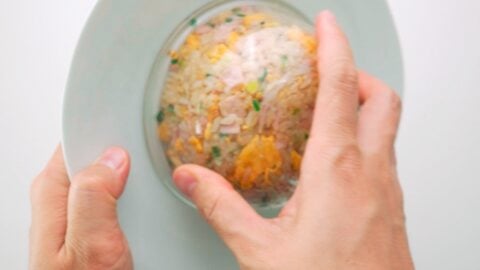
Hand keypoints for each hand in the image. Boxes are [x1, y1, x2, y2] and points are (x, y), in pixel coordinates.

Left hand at [30, 147, 132, 269]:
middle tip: (135, 191)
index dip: (106, 142)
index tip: (128, 154)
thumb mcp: (90, 245)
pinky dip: (127, 203)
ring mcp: (76, 212)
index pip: (78, 143)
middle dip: (120, 165)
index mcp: (52, 193)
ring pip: (107, 178)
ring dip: (127, 189)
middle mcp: (60, 199)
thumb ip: (95, 197)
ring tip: (135, 213)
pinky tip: (133, 220)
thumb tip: (112, 159)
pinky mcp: (90, 225)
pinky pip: (113, 198)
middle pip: (94, 159)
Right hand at [173, 11, 413, 269]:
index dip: (336, 48)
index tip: (328, 26)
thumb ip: (221, 207)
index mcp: (337, 170)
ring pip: (386, 128)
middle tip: (330, 72)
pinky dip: (364, 142)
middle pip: (381, 98)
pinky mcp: (392, 208)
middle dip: (358, 74)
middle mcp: (371, 172)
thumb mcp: (260, 250)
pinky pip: (384, 158)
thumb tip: (190, 178)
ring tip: (328, 113)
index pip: (342, 88)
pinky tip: (337, 165)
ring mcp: (388, 190)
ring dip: (363, 108)